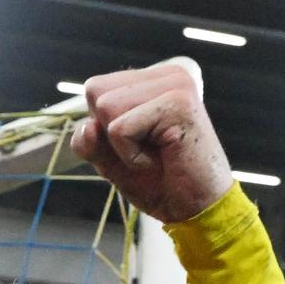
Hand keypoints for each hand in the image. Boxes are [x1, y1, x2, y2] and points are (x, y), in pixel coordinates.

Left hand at [70, 59, 232, 222]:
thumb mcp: (112, 160)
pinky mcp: (178, 103)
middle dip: (110, 134)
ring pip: (106, 107)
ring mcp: (175, 85)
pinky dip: (132, 156)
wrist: (197, 209)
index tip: (140, 143)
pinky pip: (120, 129)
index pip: (96, 88)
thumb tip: (87, 126)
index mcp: (154, 80)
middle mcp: (166, 74)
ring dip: (122, 146)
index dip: (104, 127)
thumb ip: (91, 141)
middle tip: (149, 150)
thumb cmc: (160, 183)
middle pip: (96, 93)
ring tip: (156, 153)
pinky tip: (163, 158)